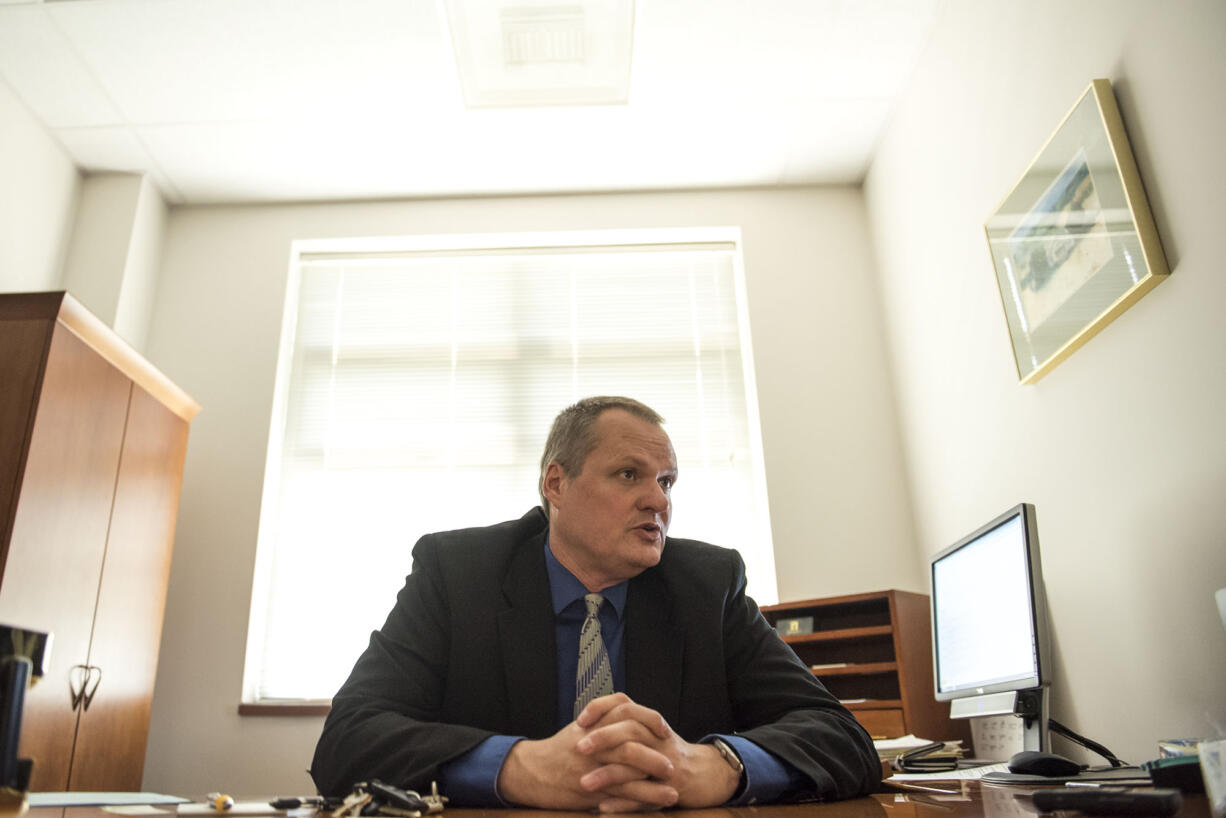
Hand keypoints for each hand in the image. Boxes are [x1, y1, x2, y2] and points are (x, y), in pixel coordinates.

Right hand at [497, 714, 677, 810]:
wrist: (531, 772)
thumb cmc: (558, 750)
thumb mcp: (580, 728)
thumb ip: (603, 718)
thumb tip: (629, 712)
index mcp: (592, 725)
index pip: (625, 712)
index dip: (648, 718)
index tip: (663, 728)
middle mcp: (593, 744)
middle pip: (630, 743)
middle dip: (655, 755)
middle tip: (673, 764)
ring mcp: (590, 768)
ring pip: (628, 773)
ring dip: (653, 784)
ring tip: (673, 790)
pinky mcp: (588, 791)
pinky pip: (618, 797)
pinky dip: (640, 801)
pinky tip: (655, 807)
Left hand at [574, 694, 742, 810]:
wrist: (706, 774)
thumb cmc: (669, 754)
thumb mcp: (650, 734)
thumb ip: (625, 727)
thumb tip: (590, 722)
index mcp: (650, 724)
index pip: (624, 704)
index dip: (601, 708)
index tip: (579, 720)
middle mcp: (658, 739)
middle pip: (631, 728)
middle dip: (603, 737)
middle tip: (579, 747)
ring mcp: (667, 763)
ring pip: (636, 763)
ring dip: (608, 774)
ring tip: (585, 783)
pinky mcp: (672, 788)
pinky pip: (646, 795)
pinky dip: (623, 804)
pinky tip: (603, 808)